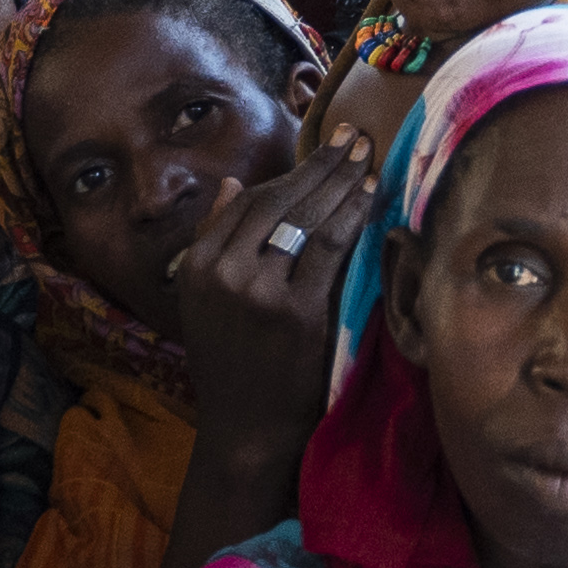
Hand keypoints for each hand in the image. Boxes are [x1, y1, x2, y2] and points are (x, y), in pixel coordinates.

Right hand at [164, 132, 383, 443]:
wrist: (247, 430)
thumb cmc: (232, 364)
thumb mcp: (203, 302)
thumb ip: (213, 240)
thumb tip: (229, 183)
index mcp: (196, 266)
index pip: (247, 202)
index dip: (288, 172)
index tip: (319, 149)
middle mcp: (223, 272)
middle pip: (280, 202)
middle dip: (322, 165)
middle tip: (355, 137)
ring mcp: (260, 291)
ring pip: (308, 218)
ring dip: (342, 182)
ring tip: (367, 158)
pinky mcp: (298, 312)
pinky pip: (331, 247)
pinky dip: (353, 216)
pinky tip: (371, 197)